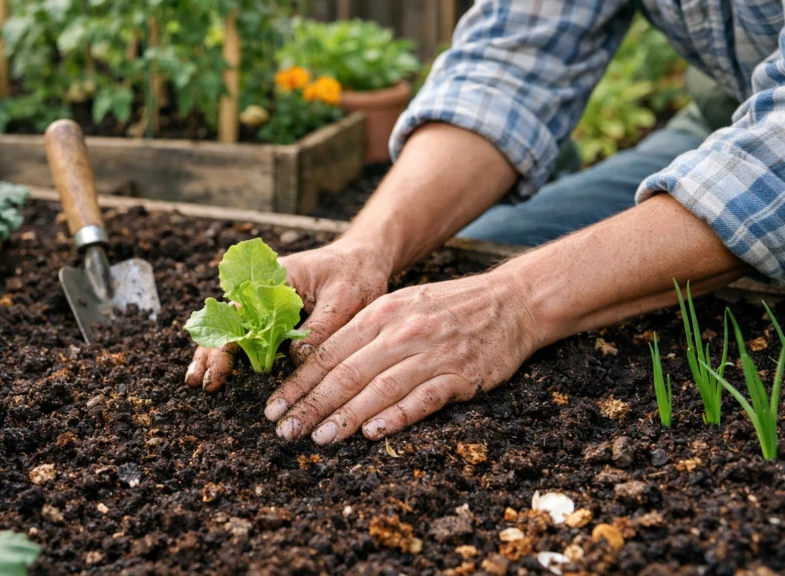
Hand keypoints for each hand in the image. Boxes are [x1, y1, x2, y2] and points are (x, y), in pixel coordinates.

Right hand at [185, 239, 391, 391]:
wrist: (364, 258)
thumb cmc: (356, 273)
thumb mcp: (345, 297)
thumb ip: (322, 327)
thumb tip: (297, 360)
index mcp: (274, 279)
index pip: (240, 314)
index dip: (226, 343)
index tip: (218, 369)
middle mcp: (263, 291)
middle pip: (230, 322)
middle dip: (211, 351)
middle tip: (198, 383)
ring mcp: (267, 304)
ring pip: (236, 331)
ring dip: (217, 354)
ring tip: (199, 382)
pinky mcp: (277, 317)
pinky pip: (254, 337)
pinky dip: (238, 355)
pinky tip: (223, 373)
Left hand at [265, 270, 543, 442]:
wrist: (511, 301)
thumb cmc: (447, 307)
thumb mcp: (399, 305)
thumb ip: (362, 332)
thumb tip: (316, 362)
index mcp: (380, 314)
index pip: (328, 352)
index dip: (298, 382)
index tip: (274, 407)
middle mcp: (401, 332)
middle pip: (347, 372)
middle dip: (312, 404)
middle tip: (286, 430)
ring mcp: (431, 354)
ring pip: (380, 388)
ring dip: (347, 415)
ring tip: (320, 438)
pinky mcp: (461, 375)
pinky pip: (424, 398)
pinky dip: (398, 416)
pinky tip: (374, 433)